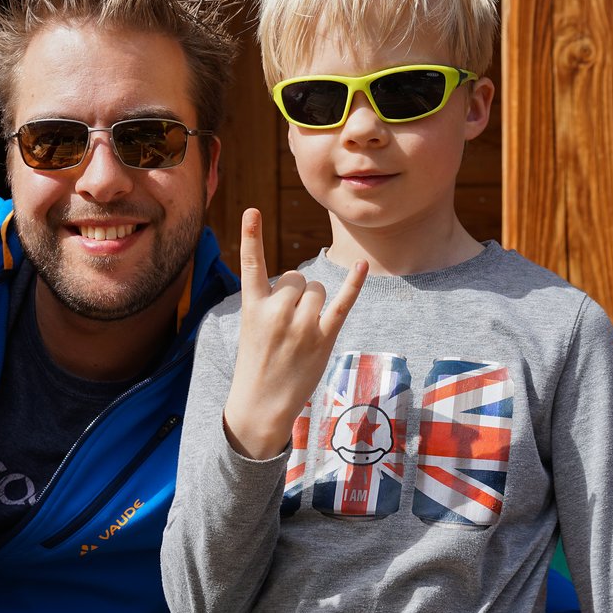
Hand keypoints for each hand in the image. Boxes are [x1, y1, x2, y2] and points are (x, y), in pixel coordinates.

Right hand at [222, 208, 365, 459]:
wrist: (261, 403)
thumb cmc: (257, 362)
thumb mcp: (252, 328)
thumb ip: (272, 302)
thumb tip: (304, 284)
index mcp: (251, 307)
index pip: (251, 264)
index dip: (251, 236)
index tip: (252, 210)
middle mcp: (276, 312)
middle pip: (296, 278)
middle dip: (295, 292)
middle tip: (285, 323)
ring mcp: (301, 325)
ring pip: (316, 289)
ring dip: (313, 302)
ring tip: (300, 331)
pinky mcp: (323, 337)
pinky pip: (341, 303)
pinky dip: (353, 284)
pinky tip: (361, 265)